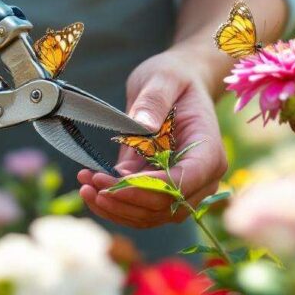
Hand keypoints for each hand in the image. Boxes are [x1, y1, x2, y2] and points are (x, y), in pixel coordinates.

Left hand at [77, 47, 228, 227]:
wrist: (178, 85)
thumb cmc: (174, 79)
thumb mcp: (163, 78)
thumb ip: (154, 100)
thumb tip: (143, 125)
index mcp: (209, 152)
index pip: (182, 183)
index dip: (148, 187)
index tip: (113, 179)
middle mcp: (202, 179)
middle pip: (165, 207)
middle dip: (125, 199)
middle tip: (90, 182)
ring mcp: (183, 190)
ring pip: (150, 216)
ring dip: (115, 207)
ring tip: (85, 186)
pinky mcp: (162, 192)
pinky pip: (140, 210)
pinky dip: (114, 205)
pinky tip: (90, 189)